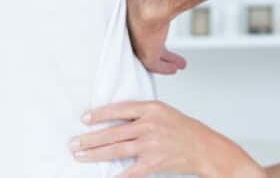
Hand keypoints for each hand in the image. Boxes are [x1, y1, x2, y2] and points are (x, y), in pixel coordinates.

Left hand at [71, 100, 265, 177]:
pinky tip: (103, 175)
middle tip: (73, 142)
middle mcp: (150, 125)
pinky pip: (130, 170)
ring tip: (80, 155)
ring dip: (95, 154)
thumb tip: (116, 120)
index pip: (119, 109)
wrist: (205, 148)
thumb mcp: (164, 113)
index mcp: (152, 108)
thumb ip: (142, 114)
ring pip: (116, 150)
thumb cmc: (185, 130)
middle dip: (90, 138)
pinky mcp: (154, 162)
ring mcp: (151, 145)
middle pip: (113, 132)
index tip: (85, 119)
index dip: (100, 115)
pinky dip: (115, 174)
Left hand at [126, 0, 186, 74]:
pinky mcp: (147, 52)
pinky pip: (156, 65)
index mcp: (131, 13)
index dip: (148, 29)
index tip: (156, 31)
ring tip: (176, 64)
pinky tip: (174, 68)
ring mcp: (138, 41)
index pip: (137, 25)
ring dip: (165, 60)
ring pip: (151, 56)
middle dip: (157, 47)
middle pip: (144, 42)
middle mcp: (132, 30)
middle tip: (166, 53)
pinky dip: (165, 67)